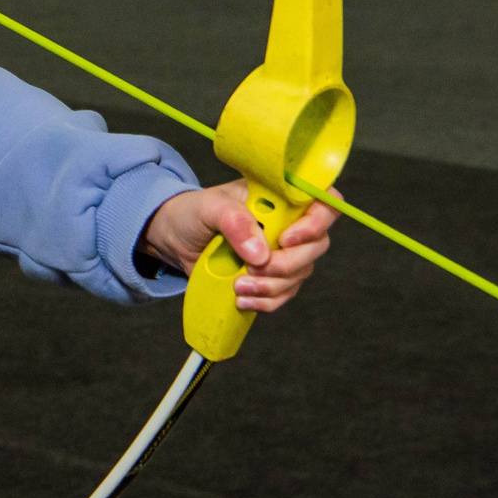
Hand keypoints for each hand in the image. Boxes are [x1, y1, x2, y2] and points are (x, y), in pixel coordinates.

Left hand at [138, 181, 335, 312]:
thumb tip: (260, 253)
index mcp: (280, 196)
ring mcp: (283, 251)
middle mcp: (289, 222)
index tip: (285, 240)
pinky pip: (284, 294)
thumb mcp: (208, 208)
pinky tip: (242, 299)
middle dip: (286, 263)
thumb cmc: (194, 212)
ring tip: (237, 286)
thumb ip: (234, 221)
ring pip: (301, 273)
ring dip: (272, 286)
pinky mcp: (272, 276)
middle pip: (317, 245)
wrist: (175, 238)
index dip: (315, 223)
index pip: (323, 201)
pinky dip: (266, 301)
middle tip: (252, 267)